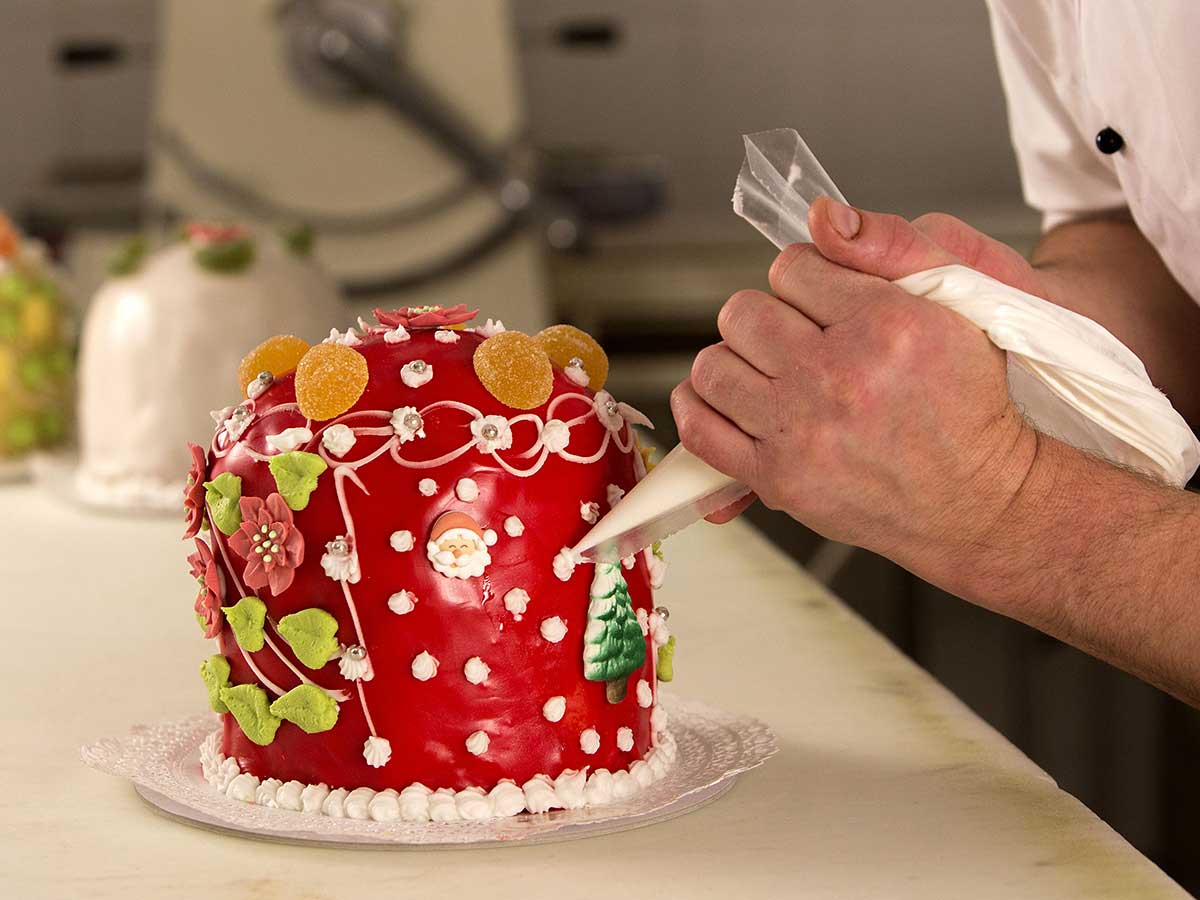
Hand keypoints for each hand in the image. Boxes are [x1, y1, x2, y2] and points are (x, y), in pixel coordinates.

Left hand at [677, 198, 1042, 564]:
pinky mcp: (778, 477)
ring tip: (765, 372)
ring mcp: (802, 430)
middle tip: (790, 339)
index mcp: (886, 323)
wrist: (978, 500)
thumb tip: (821, 215)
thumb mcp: (961, 305)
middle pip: (743, 312)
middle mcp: (838, 375)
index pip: (791, 267)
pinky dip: (699, 406)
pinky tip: (723, 398)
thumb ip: (892, 247)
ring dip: (733, 361)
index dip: (802, 279)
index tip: (818, 301)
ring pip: (713, 364)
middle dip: (763, 318)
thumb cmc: (968, 408)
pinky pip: (701, 426)